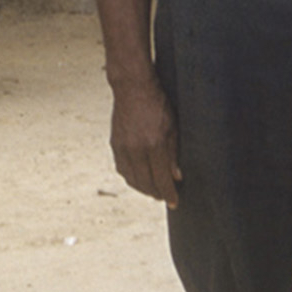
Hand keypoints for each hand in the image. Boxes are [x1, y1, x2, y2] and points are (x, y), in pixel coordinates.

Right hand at [110, 75, 181, 207]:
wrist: (132, 88)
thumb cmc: (157, 103)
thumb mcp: (173, 127)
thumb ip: (173, 154)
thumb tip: (176, 176)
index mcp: (154, 144)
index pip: (162, 179)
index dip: (169, 194)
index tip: (175, 203)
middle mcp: (136, 149)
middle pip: (146, 183)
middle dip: (157, 194)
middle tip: (165, 197)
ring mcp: (123, 147)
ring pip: (132, 179)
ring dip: (143, 188)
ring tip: (153, 190)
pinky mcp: (115, 144)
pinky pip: (122, 169)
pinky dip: (131, 177)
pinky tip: (139, 178)